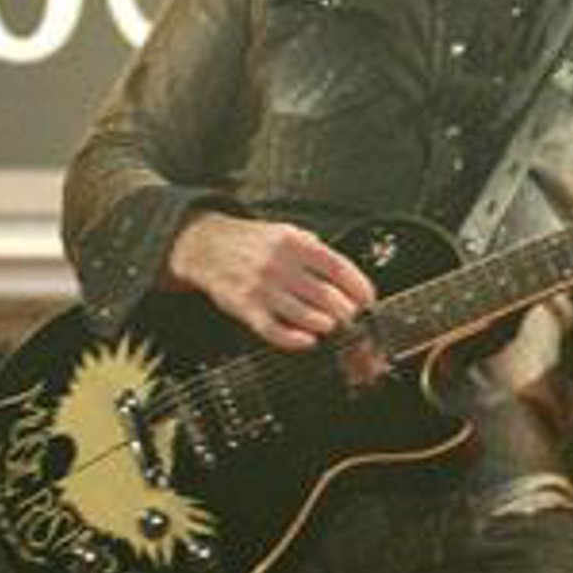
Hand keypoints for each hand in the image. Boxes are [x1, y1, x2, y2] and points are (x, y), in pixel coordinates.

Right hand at [167, 212, 373, 351]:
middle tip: (350, 317)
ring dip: (326, 326)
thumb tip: (347, 277)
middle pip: (328, 297)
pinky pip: (276, 331)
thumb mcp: (286, 232)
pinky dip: (296, 340)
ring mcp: (262, 288)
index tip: (368, 300)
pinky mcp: (246, 308)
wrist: (205, 245)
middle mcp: (280, 264)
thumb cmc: (251, 242)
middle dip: (347, 312)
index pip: (339, 269)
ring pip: (307, 317)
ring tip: (330, 326)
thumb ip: (316, 250)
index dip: (360, 289)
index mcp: (295, 243)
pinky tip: (308, 340)